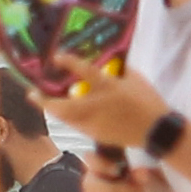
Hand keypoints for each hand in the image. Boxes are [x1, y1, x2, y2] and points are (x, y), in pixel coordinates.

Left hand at [45, 65, 169, 153]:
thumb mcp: (135, 78)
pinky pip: (76, 125)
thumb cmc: (148, 102)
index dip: (67, 62)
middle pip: (61, 106)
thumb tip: (105, 59)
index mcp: (108, 88)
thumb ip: (118, 69)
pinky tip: (65, 111)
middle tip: (32, 92)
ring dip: (52, 109)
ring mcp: (95, 124)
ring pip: (65, 118)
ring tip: (42, 100)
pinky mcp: (97, 135)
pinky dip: (68, 117)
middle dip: (42, 101)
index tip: (56, 56)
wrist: (158, 132)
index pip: (84, 71)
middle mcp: (97, 106)